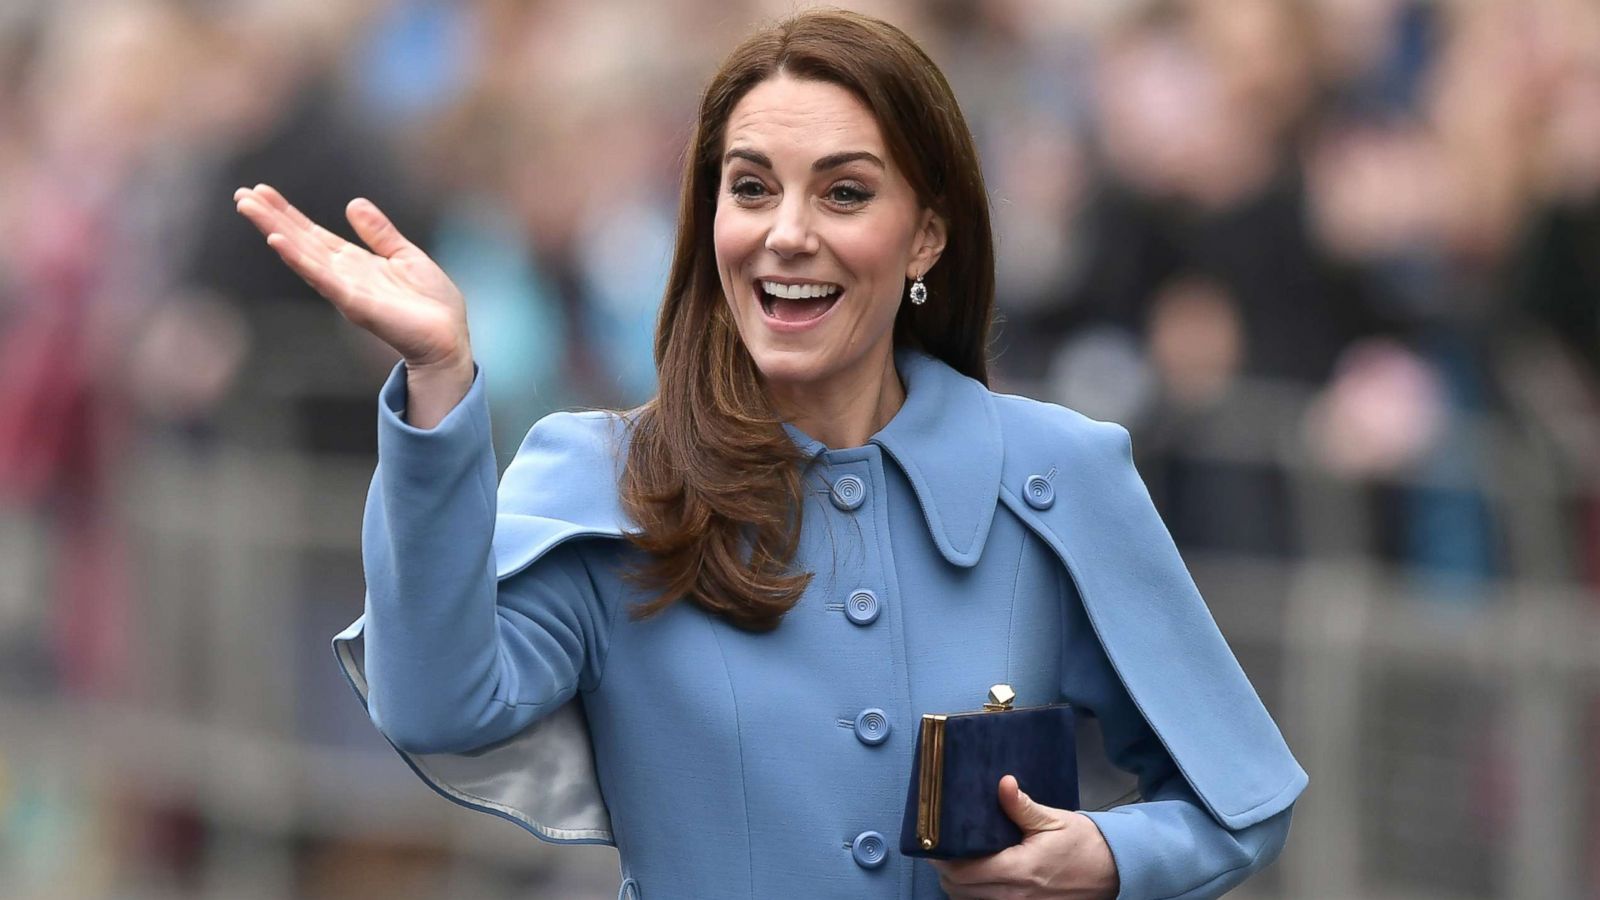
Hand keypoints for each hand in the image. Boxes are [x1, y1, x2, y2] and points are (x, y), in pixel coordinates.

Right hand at [232, 184, 469, 369]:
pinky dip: (300, 260)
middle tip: (240, 194)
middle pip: (300, 241)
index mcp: (354, 263)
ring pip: (303, 256)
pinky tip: (277, 242)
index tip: (261, 191)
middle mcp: (343, 275)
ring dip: (275, 231)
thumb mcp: (406, 256)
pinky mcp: (356, 304)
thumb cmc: (431, 303)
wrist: (449, 338)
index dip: (288, 213)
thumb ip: (380, 233)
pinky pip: (323, 279)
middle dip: (271, 218)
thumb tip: (353, 203)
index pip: (313, 234)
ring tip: (249, 209)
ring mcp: (346, 290)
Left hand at [929, 775, 1118, 899]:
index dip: (941, 858)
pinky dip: (975, 893)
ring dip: (958, 883)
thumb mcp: (1054, 820)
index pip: (962, 872)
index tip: (935, 840)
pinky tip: (979, 875)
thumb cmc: (1084, 844)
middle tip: (944, 846)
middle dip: (945, 870)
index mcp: (1019, 871)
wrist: (1114, 872)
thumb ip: (1022, 807)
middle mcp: (1015, 896)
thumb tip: (1003, 784)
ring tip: (960, 858)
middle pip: (958, 890)